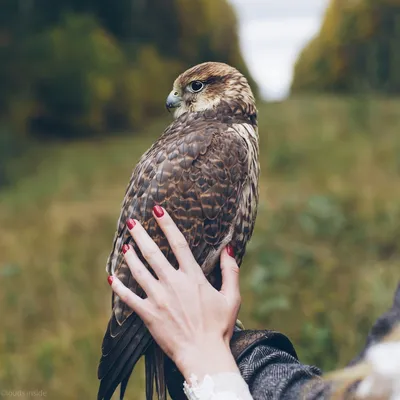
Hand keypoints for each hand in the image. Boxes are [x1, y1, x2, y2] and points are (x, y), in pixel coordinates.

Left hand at [108, 206, 241, 380]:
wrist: (204, 354)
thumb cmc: (220, 326)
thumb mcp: (231, 296)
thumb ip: (230, 270)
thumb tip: (228, 247)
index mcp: (193, 277)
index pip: (178, 243)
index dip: (167, 224)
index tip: (157, 210)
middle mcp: (173, 283)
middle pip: (152, 252)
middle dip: (140, 234)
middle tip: (130, 222)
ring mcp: (158, 298)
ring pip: (138, 271)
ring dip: (129, 256)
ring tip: (124, 244)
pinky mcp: (148, 314)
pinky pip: (129, 298)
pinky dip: (119, 287)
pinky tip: (111, 278)